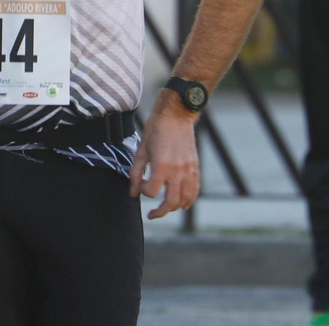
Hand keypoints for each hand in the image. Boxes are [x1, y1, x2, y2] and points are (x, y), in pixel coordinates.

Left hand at [128, 90, 200, 219]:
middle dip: (160, 212)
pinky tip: (183, 204)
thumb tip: (133, 193)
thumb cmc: (155, 130)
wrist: (176, 114)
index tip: (140, 187)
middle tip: (152, 214)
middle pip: (170, 202)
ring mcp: (188, 169)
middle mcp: (177, 170)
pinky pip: (195, 189)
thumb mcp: (141, 150)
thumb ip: (136, 174)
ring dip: (175, 208)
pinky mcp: (195, 166)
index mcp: (161, 165)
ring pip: (185, 199)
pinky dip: (190, 200)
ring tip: (166, 208)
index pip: (151, 192)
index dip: (143, 192)